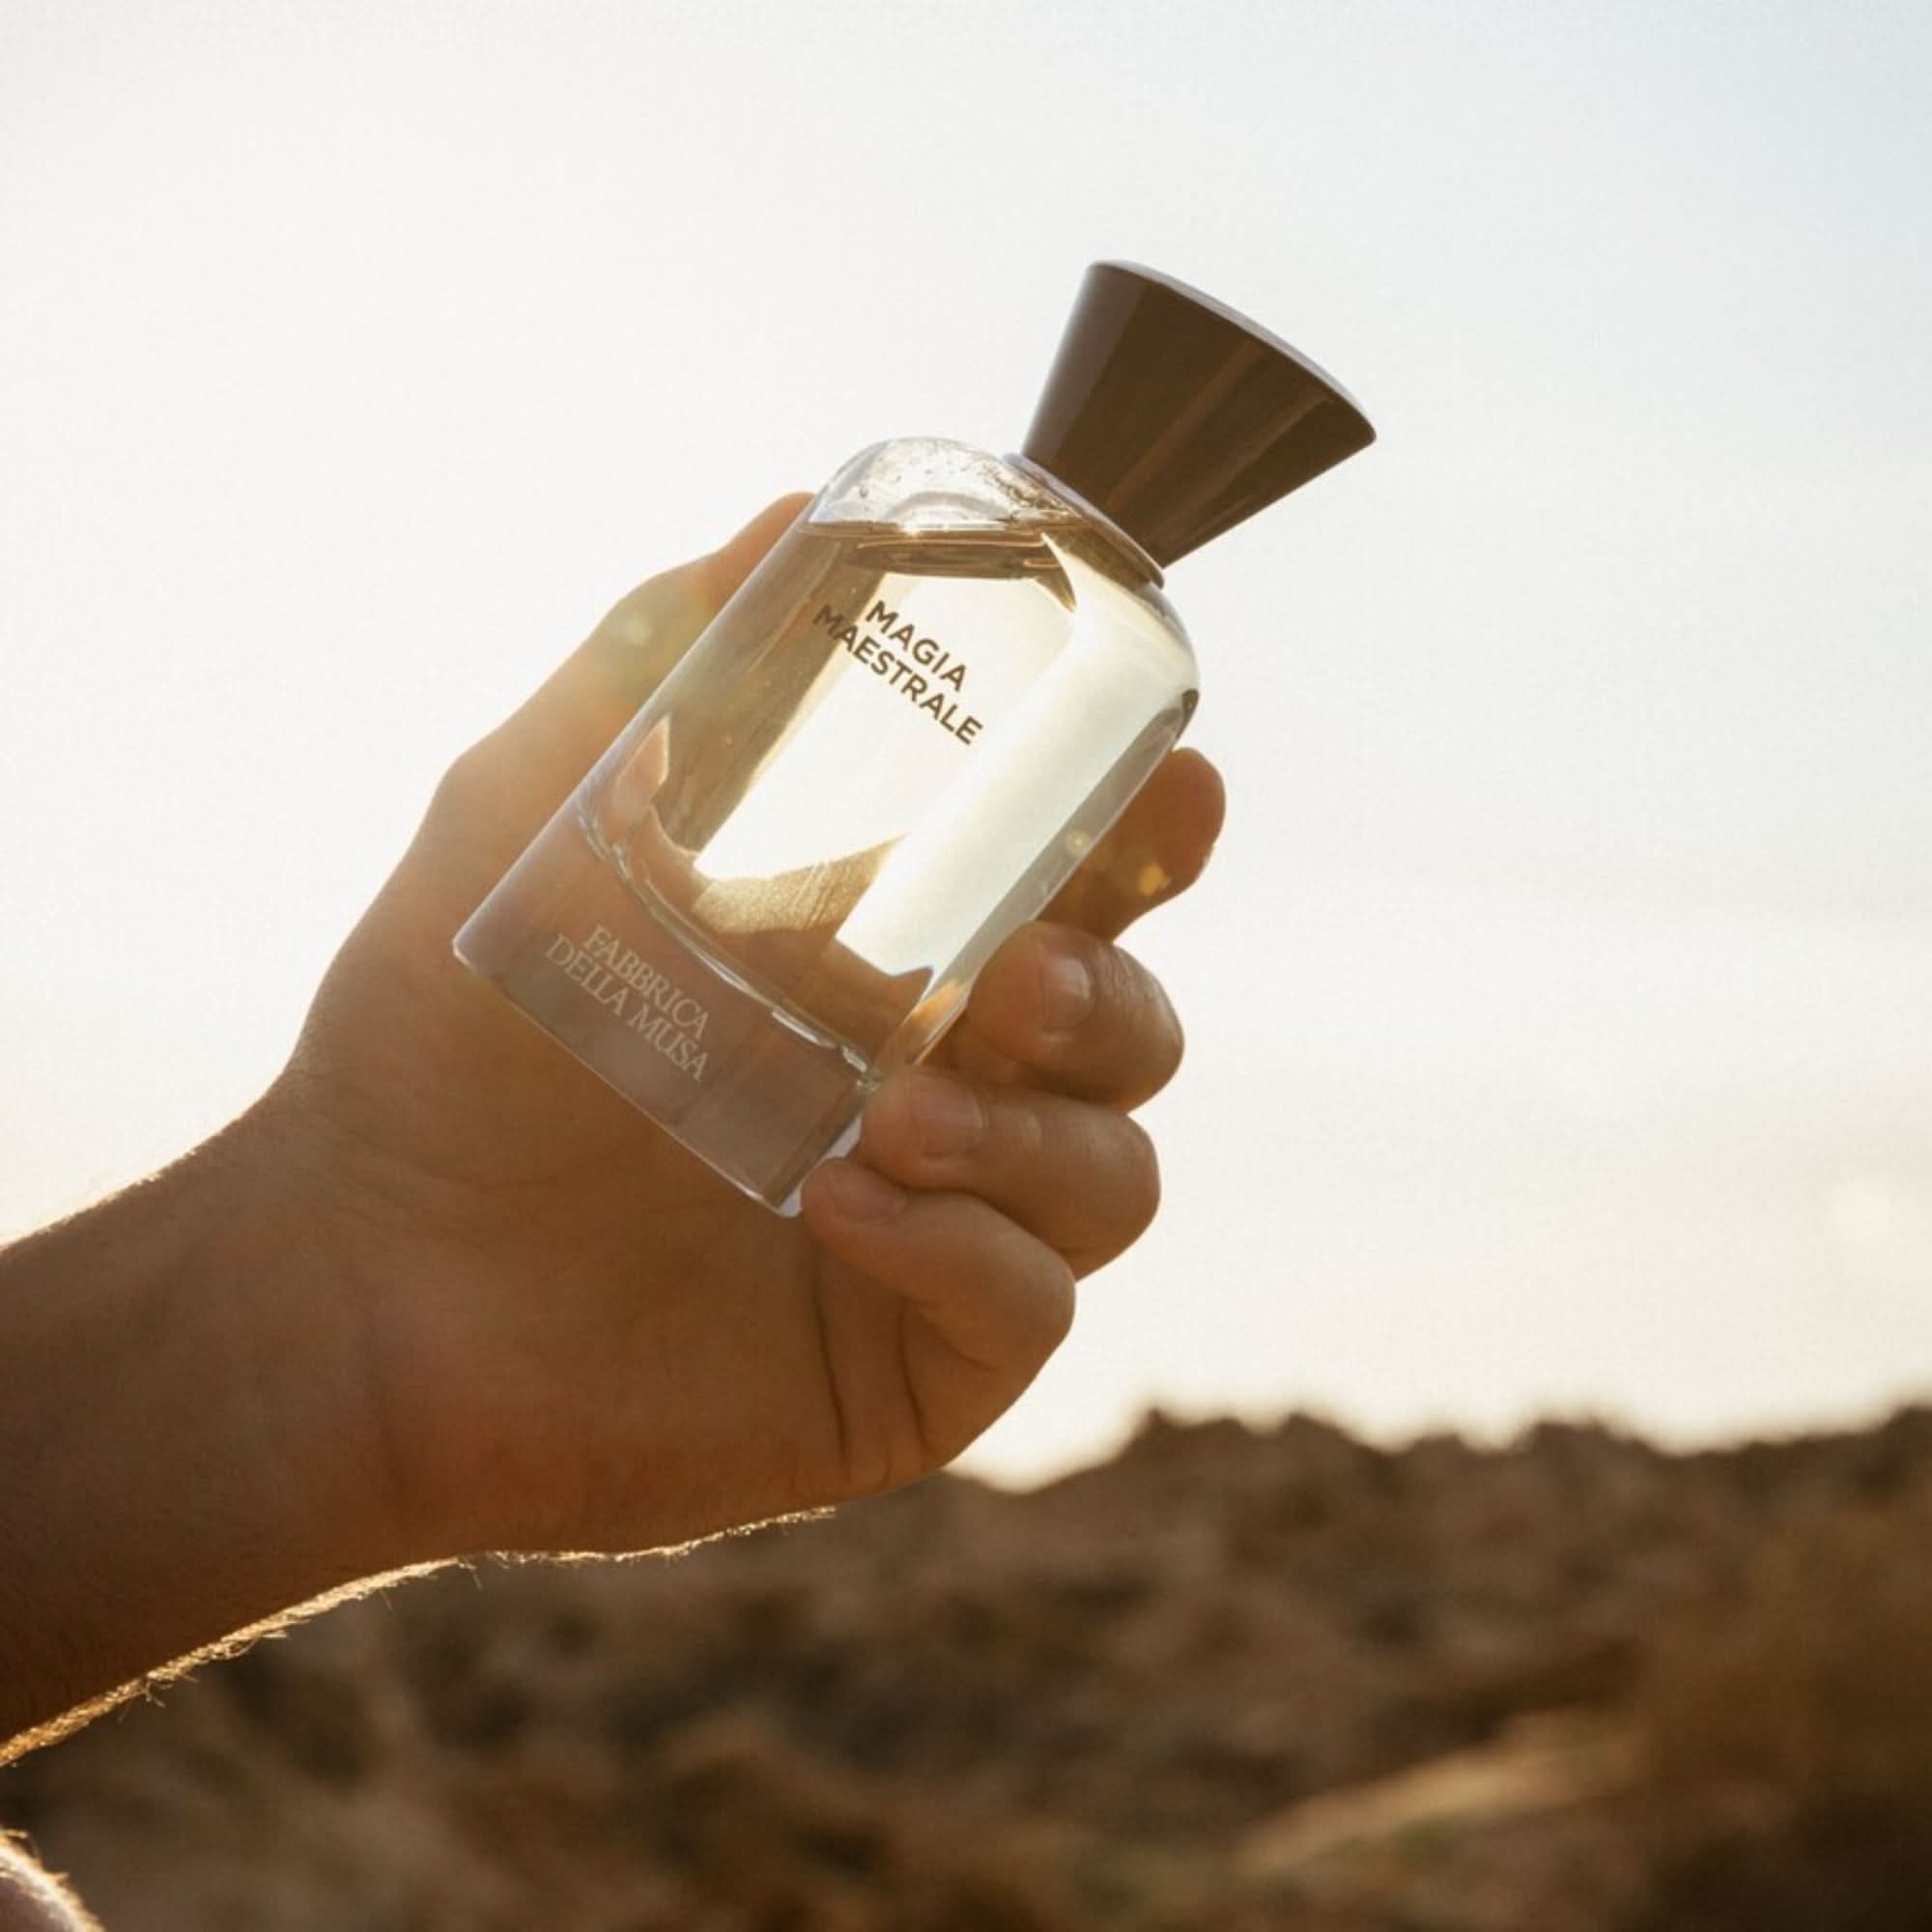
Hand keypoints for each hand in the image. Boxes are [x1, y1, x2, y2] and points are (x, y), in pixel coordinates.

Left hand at [272, 500, 1224, 1561]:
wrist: (351, 1281)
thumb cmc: (438, 1044)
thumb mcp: (530, 819)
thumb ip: (656, 666)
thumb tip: (792, 511)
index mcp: (888, 964)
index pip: (1083, 896)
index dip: (1157, 841)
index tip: (1175, 786)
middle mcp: (944, 1092)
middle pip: (1135, 1030)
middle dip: (1113, 994)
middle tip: (1020, 978)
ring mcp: (941, 1233)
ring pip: (1111, 1175)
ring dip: (1036, 1132)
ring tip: (894, 1109)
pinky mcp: (912, 1368)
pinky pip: (1026, 1310)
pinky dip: (964, 1251)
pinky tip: (840, 1208)